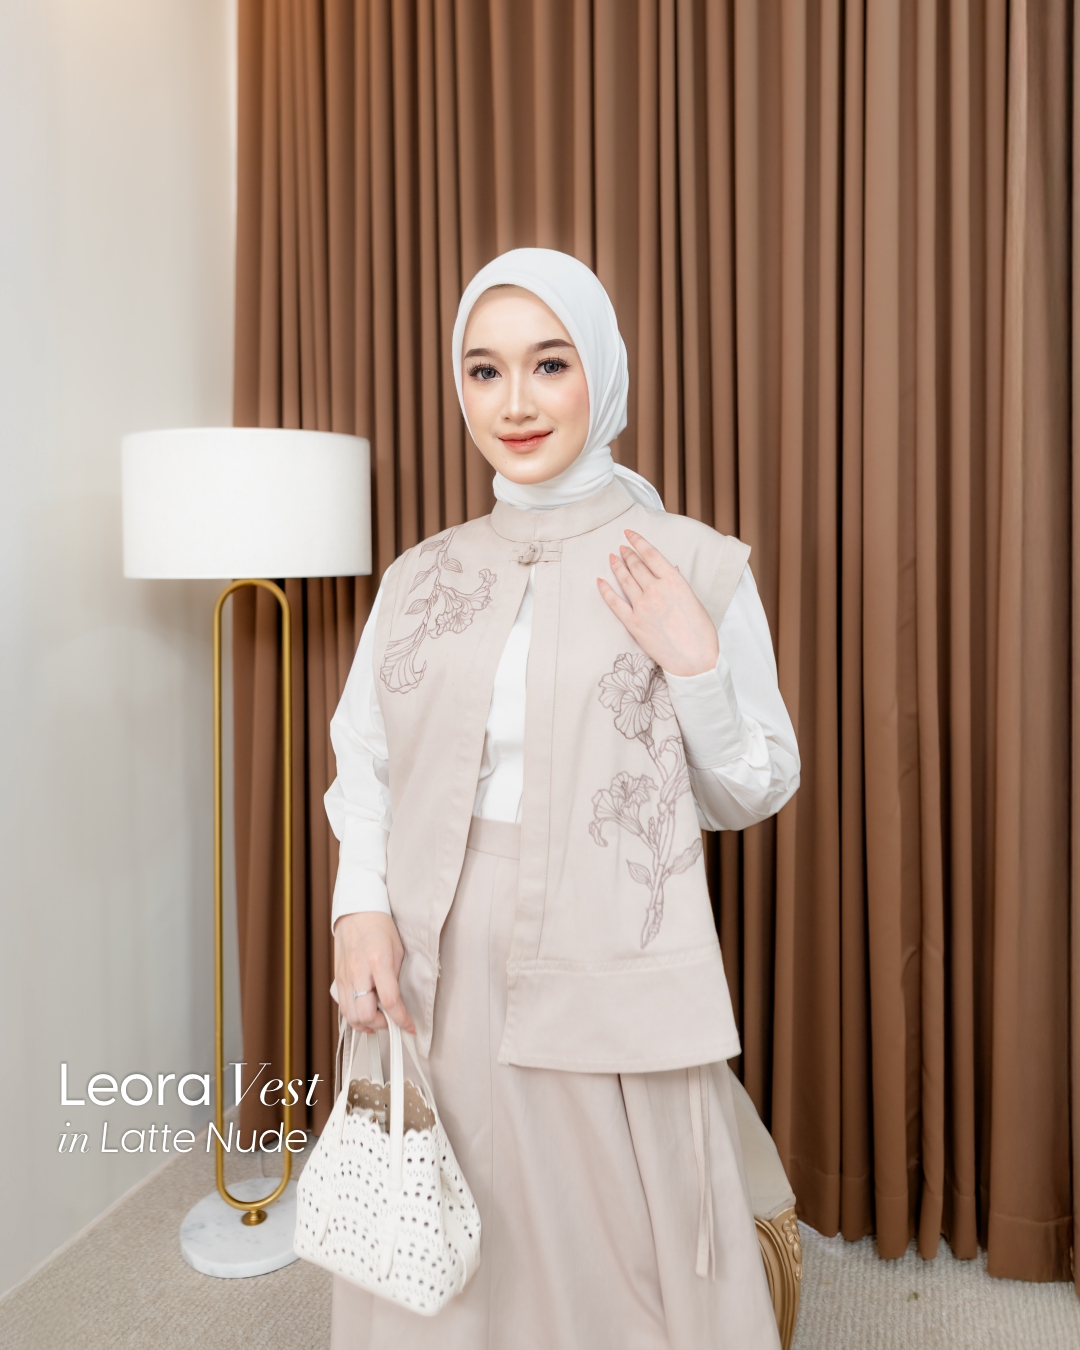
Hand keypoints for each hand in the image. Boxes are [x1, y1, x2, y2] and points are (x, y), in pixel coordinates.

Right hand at [333, 911, 415, 1034]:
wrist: (357, 912)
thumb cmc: (380, 928)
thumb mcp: (397, 950)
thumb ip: (395, 977)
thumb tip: (397, 1002)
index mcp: (378, 961)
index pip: (390, 1000)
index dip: (401, 1020)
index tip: (410, 1028)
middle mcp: (359, 971)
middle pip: (366, 1014)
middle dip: (382, 1025)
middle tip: (392, 1021)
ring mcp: (345, 977)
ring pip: (351, 1016)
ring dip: (367, 1025)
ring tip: (379, 1021)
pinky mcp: (338, 979)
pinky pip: (343, 1007)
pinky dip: (355, 1017)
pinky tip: (365, 1016)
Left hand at [597, 530, 719, 676]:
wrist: (695, 660)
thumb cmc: (701, 632)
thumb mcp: (694, 601)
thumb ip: (679, 583)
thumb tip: (671, 569)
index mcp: (674, 581)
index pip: (651, 555)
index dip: (638, 542)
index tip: (629, 534)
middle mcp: (656, 590)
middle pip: (637, 566)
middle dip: (627, 554)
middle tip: (621, 547)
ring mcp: (642, 607)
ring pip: (625, 580)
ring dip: (617, 567)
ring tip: (611, 558)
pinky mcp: (633, 624)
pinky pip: (615, 603)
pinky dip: (606, 591)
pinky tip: (600, 581)